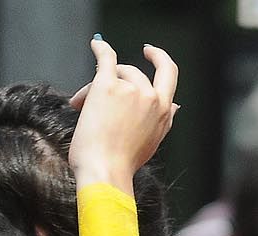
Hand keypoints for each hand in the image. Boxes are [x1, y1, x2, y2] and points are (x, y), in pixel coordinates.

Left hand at [67, 39, 178, 189]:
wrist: (106, 170)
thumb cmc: (123, 162)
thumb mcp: (153, 141)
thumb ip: (164, 121)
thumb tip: (176, 106)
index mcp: (164, 112)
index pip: (169, 76)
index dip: (160, 60)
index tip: (150, 54)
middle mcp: (152, 99)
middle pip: (134, 74)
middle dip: (116, 79)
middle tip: (97, 97)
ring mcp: (132, 90)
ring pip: (114, 74)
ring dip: (96, 87)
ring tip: (80, 107)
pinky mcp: (108, 86)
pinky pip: (106, 59)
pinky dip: (100, 48)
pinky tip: (96, 43)